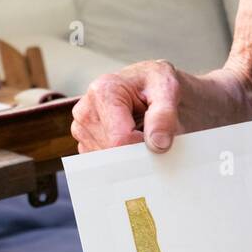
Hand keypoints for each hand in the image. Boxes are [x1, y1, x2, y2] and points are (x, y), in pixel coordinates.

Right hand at [70, 61, 237, 153]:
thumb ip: (164, 116)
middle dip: (137, 153)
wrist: (153, 87)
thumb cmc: (158, 84)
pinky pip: (103, 167)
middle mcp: (86, 111)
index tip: (159, 140)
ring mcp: (82, 130)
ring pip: (107, 164)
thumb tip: (158, 144)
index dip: (145, 147)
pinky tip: (132, 144)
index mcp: (103, 91)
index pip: (121, 140)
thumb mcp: (168, 89)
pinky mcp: (85, 144)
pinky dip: (122, 161)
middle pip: (113, 154)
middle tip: (152, 137)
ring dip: (129, 157)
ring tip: (141, 136)